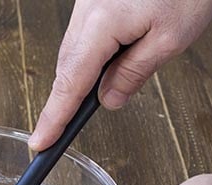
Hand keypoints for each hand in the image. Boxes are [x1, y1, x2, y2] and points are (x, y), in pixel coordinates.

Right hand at [28, 0, 211, 150]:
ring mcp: (87, 4)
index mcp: (101, 25)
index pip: (71, 83)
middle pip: (67, 68)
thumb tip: (109, 99)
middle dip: (66, 101)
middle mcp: (86, 13)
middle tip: (60, 131)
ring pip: (74, 53)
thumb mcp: (170, 38)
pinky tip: (106, 65)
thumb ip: (134, 73)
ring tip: (101, 93)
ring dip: (82, 78)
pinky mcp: (94, 0)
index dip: (54, 117)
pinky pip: (83, 37)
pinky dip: (89, 58)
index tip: (41, 142)